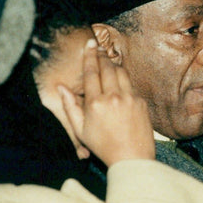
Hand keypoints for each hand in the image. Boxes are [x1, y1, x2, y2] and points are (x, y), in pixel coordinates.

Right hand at [59, 39, 154, 165]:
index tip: (89, 44)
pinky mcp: (141, 101)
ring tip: (107, 61)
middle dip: (101, 55)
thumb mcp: (81, 130)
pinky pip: (130, 84)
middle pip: (106, 68)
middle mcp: (113, 97)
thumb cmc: (103, 147)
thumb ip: (70, 107)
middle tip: (98, 47)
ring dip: (113, 64)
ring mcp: (129, 98)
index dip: (89, 56)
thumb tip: (61, 88)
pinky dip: (123, 79)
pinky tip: (119, 79)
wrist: (132, 158)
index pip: (91, 73)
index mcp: (95, 104)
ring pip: (121, 72)